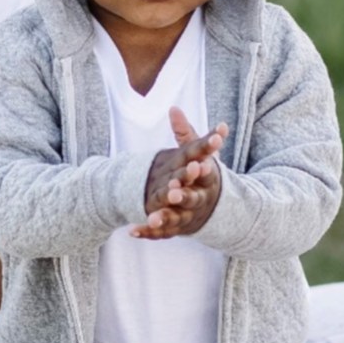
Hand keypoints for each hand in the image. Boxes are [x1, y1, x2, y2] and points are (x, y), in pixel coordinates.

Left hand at [131, 107, 227, 239]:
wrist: (211, 205)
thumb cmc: (202, 173)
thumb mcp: (197, 152)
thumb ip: (185, 133)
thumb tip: (173, 108)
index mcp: (208, 180)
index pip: (206, 174)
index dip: (201, 170)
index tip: (196, 165)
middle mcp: (200, 199)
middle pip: (193, 198)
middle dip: (183, 196)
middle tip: (173, 193)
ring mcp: (189, 216)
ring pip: (177, 219)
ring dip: (164, 218)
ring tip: (151, 219)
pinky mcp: (176, 228)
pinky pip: (162, 233)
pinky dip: (148, 233)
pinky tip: (132, 231)